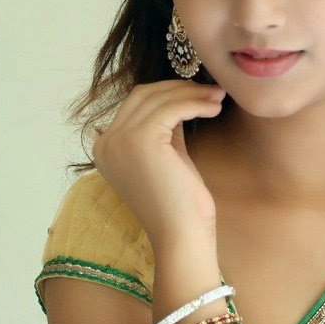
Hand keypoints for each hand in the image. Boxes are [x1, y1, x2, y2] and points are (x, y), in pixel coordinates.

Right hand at [92, 79, 225, 244]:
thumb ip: (167, 129)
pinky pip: (171, 107)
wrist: (182, 236)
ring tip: (218, 97)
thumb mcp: (168, 157)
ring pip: (157, 98)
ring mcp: (119, 140)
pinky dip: (195, 102)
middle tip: (211, 90)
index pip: (136, 105)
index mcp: (107, 148)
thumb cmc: (181, 204)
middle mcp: (105, 143)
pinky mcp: (139, 140)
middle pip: (142, 95)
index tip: (199, 92)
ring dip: (192, 93)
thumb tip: (182, 98)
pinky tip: (214, 108)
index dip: (168, 93)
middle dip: (179, 88)